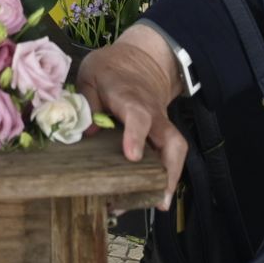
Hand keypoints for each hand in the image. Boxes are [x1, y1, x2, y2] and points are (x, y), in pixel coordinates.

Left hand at [76, 24, 187, 210]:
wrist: (141, 60)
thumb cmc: (110, 70)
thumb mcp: (91, 76)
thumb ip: (87, 102)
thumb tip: (88, 133)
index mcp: (130, 98)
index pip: (138, 116)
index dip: (136, 136)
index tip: (132, 157)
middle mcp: (152, 115)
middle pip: (171, 140)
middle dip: (169, 169)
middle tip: (158, 196)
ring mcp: (160, 126)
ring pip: (176, 151)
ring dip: (170, 178)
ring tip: (157, 202)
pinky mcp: (162, 135)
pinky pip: (169, 155)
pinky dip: (165, 176)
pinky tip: (151, 195)